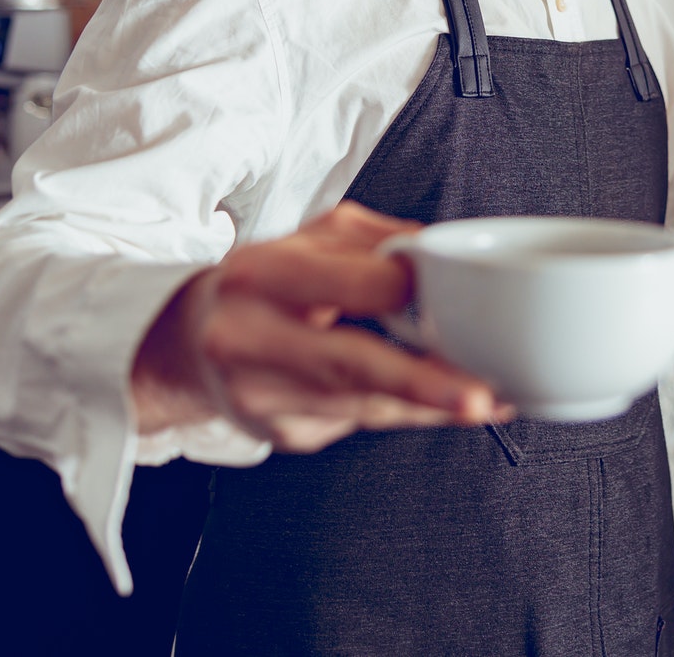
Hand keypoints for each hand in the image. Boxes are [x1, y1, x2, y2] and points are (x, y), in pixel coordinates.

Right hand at [132, 201, 510, 450]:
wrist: (186, 343)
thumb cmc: (262, 283)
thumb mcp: (307, 239)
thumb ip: (372, 241)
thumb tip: (439, 254)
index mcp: (258, 273)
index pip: (341, 283)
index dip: (401, 290)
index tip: (454, 292)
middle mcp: (248, 337)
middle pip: (346, 363)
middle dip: (420, 383)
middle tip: (481, 395)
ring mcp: (259, 395)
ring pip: (362, 404)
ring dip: (430, 404)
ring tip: (487, 398)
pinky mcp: (280, 433)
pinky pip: (357, 421)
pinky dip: (405, 412)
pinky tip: (440, 405)